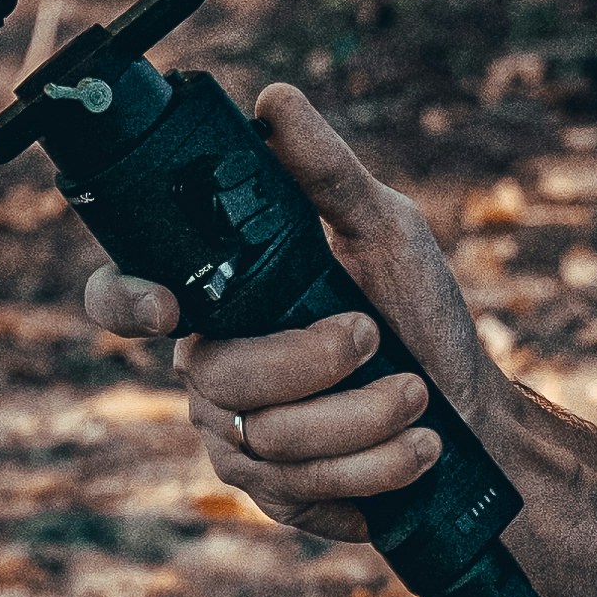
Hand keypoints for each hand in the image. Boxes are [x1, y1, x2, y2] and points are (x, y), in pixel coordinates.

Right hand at [76, 79, 491, 542]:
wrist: (471, 416)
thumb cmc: (421, 314)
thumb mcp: (386, 230)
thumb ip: (327, 173)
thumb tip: (275, 102)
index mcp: (222, 300)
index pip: (125, 299)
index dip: (125, 305)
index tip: (172, 309)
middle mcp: (212, 369)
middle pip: (220, 377)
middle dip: (315, 363)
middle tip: (380, 340)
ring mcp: (236, 438)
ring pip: (266, 441)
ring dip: (362, 419)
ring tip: (419, 400)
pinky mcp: (273, 494)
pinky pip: (298, 491)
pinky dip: (372, 469)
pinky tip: (415, 452)